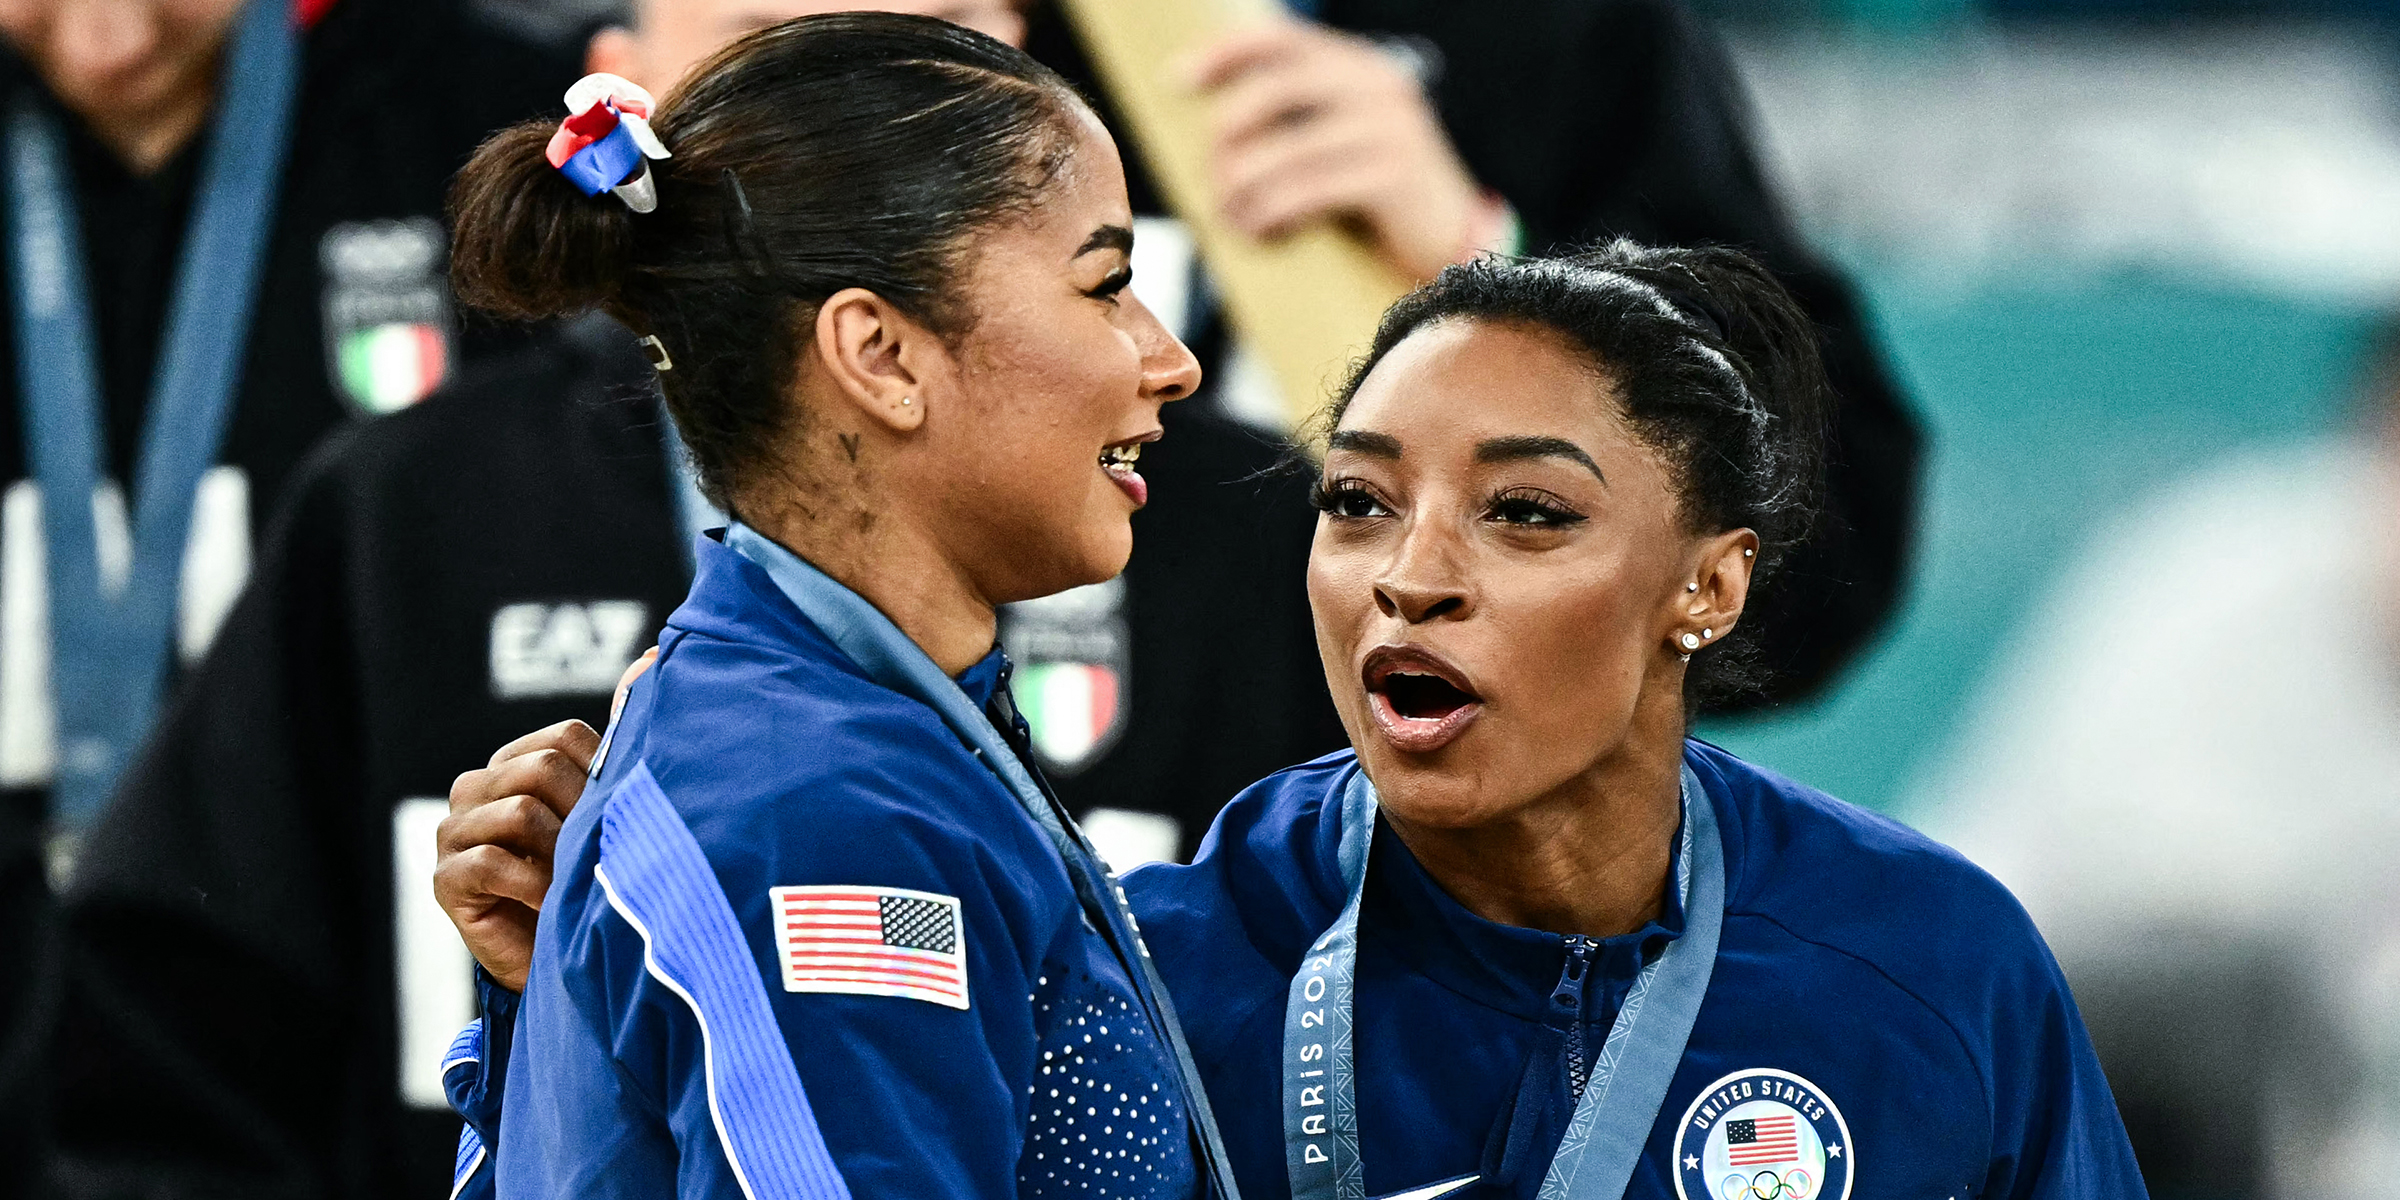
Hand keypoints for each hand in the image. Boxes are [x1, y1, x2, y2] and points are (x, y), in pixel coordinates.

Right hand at [433, 649, 657, 990]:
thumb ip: (623, 744)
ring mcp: (455, 831)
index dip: (599, 777)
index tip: (615, 819)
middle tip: (595, 856)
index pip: (565, 738)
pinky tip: (549, 906)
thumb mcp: (612, 811)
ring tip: (573, 884)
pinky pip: (491, 861)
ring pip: (519, 810)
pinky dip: (532, 885)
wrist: (567, 965)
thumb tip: (658, 655)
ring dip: (560, 853)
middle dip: (581, 815)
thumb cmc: (596, 881)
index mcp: (517, 762)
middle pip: (540, 768)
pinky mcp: (445, 880)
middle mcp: (478, 788)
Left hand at [1190, 20, 1498, 282]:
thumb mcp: (1338, 146)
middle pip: (1275, 90)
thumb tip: (1210, 132)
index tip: (1177, 79)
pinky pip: (1309, 191)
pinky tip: (1260, 232)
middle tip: (1211, 178)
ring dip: (1244, 188)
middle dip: (1228, 136)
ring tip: (1229, 217)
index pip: (1282, 39)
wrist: (1452, 242)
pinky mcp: (1394, 177)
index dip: (1226, 53)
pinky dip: (1272, 214)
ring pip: (1286, 150)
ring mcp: (1390, 129)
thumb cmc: (1378, 198)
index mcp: (1360, 66)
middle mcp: (1378, 86)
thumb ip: (1294, 125)